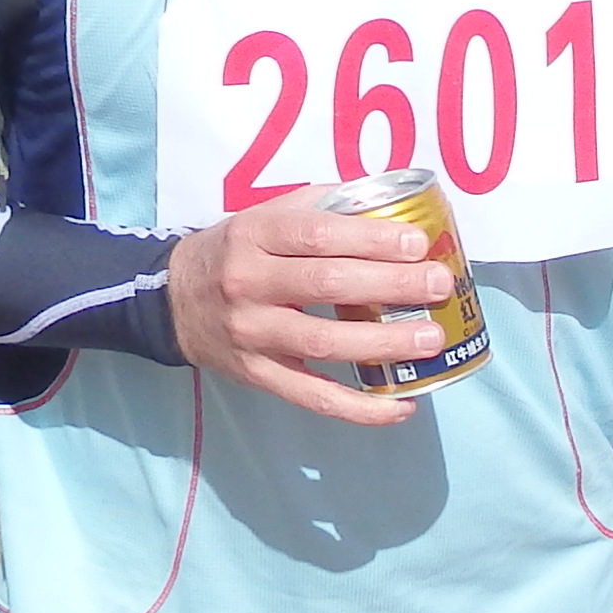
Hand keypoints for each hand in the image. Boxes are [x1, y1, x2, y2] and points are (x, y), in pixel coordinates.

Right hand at [166, 190, 458, 423]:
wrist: (173, 301)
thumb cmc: (237, 251)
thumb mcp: (265, 216)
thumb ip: (322, 208)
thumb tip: (391, 203)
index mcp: (255, 235)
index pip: (318, 235)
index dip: (370, 239)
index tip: (417, 244)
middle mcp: (249, 283)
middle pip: (327, 286)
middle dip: (391, 286)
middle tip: (439, 285)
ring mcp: (252, 335)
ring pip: (323, 343)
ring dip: (383, 344)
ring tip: (431, 340)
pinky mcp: (257, 375)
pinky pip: (313, 397)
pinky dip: (360, 409)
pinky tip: (402, 406)